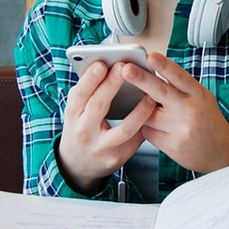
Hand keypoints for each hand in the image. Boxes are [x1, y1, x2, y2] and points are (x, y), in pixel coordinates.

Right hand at [57, 61, 156, 192]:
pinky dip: (146, 124)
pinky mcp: (117, 158)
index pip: (79, 95)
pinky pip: (135, 139)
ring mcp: (101, 147)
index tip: (102, 64)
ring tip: (151, 96)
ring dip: (139, 112)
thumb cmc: (82, 127)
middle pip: (98, 106)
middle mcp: (84, 132)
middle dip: (112, 85)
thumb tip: (107, 65)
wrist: (78, 164)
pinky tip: (155, 112)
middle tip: (125, 67)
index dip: (90, 79)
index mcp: (73, 115)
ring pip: (123, 129)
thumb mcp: (77, 110)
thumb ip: (90, 92)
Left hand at [119, 53, 228, 173]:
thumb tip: (153, 70)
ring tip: (156, 112)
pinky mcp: (171, 146)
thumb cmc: (207, 120)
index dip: (165, 66)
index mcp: (198, 94)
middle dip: (141, 79)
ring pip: (148, 114)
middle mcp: (189, 110)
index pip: (180, 77)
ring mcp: (180, 129)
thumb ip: (180, 86)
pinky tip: (160, 129)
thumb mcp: (201, 97)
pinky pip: (148, 132)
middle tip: (126, 69)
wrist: (220, 152)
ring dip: (144, 111)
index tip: (151, 56)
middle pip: (161, 92)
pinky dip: (148, 128)